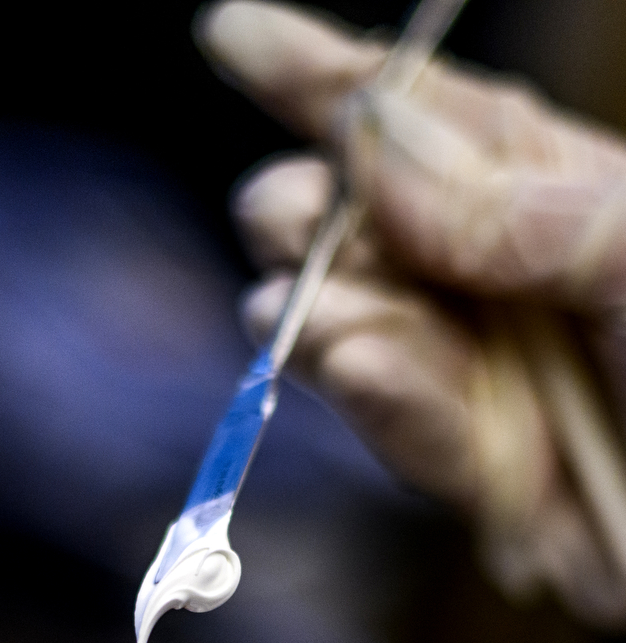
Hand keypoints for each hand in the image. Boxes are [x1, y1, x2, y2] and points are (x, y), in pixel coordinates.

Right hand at [198, 1, 625, 623]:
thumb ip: (506, 203)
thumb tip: (369, 146)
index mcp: (545, 191)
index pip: (420, 120)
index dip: (321, 78)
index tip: (226, 37)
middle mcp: (493, 277)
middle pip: (357, 228)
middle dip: (307, 216)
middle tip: (292, 218)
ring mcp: (475, 372)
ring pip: (353, 330)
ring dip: (323, 314)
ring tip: (303, 311)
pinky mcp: (469, 469)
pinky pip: (399, 425)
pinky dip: (378, 396)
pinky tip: (356, 365)